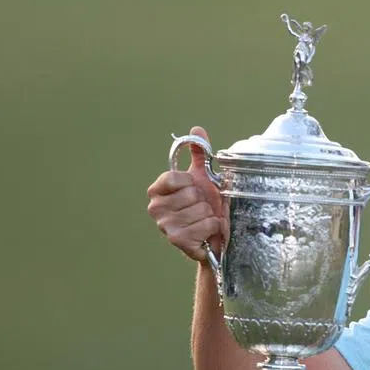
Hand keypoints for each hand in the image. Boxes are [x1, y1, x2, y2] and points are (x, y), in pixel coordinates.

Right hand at [146, 125, 226, 262]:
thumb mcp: (203, 178)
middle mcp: (155, 207)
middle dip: (204, 200)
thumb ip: (199, 154)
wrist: (213, 237)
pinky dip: (214, 226)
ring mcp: (164, 225)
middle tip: (202, 207)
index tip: (193, 188)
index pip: (173, 177)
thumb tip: (196, 129)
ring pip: (200, 210)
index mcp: (157, 190)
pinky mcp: (177, 240)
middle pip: (191, 194)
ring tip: (205, 219)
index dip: (190, 182)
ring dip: (210, 214)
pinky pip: (206, 224)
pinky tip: (208, 231)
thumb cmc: (206, 206)